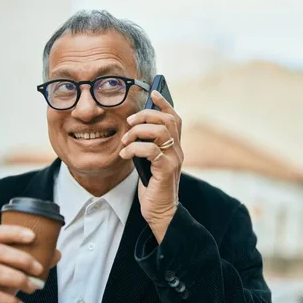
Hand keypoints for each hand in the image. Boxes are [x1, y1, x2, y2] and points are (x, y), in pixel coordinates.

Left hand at [120, 90, 182, 242]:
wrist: (160, 211)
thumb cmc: (152, 186)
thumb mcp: (149, 161)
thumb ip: (147, 145)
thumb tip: (134, 127)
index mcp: (174, 146)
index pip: (174, 117)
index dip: (164, 103)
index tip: (153, 91)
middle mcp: (178, 150)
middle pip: (166, 120)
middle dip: (145, 115)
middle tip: (129, 122)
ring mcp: (174, 160)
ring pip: (159, 131)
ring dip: (137, 132)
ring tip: (125, 141)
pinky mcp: (166, 170)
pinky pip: (150, 150)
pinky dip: (134, 148)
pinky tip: (124, 154)